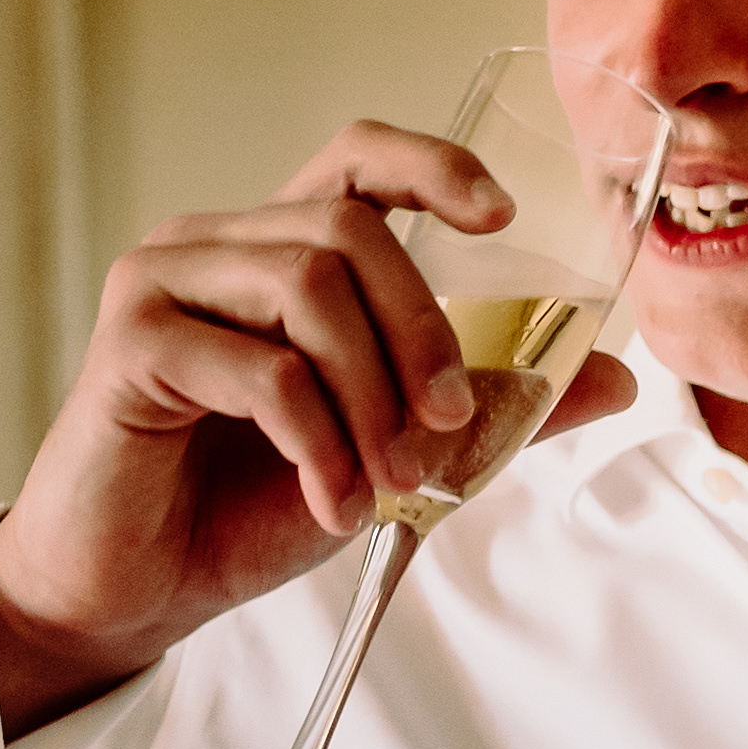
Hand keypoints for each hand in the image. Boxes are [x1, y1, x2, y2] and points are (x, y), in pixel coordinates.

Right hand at [0, 120, 637, 728]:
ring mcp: (161, 283)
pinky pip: (259, 368)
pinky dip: (318, 445)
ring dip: (370, 397)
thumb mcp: (393, 453)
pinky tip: (332, 506)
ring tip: (383, 483)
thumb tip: (618, 380)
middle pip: (350, 234)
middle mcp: (213, 245)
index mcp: (276, 251)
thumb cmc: (249, 508)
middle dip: (421, 334)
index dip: (432, 165)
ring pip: (307, 290)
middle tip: (445, 428)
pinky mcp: (129, 342)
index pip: (357, 160)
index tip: (499, 218)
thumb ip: (489, 409)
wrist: (138, 589)